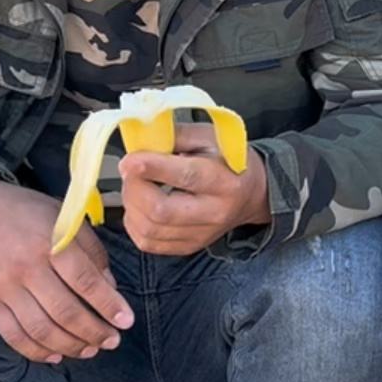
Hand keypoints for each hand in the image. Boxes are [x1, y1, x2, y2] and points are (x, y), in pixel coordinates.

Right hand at [0, 177, 134, 365]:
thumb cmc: (29, 215)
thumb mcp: (67, 220)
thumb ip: (92, 253)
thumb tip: (111, 289)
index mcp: (50, 243)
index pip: (85, 281)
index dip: (109, 305)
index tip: (126, 321)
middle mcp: (26, 268)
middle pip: (65, 312)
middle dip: (94, 332)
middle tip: (112, 341)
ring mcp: (5, 289)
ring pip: (41, 330)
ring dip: (70, 346)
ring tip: (90, 350)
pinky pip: (14, 336)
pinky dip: (37, 352)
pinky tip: (57, 356)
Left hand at [119, 123, 269, 256]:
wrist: (251, 195)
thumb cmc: (230, 161)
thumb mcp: (211, 137)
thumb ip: (177, 135)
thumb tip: (143, 138)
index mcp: (225, 182)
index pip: (186, 177)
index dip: (153, 168)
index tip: (130, 159)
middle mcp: (214, 213)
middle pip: (161, 210)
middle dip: (135, 188)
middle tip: (130, 170)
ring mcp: (200, 234)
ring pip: (149, 229)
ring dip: (131, 205)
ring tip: (135, 186)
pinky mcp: (188, 246)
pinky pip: (148, 243)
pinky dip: (134, 223)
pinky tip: (139, 206)